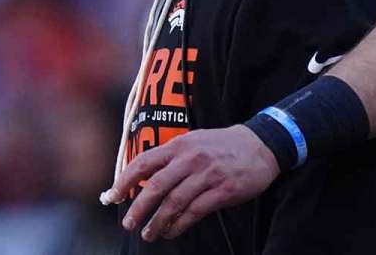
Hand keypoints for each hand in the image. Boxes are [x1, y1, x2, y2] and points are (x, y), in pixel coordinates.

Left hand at [101, 124, 279, 240]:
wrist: (262, 145)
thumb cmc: (223, 146)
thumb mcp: (195, 141)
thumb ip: (171, 157)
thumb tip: (143, 179)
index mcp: (181, 145)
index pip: (144, 162)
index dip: (125, 180)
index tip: (113, 196)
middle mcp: (192, 158)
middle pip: (156, 186)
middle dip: (138, 208)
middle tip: (129, 224)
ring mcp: (208, 174)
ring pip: (174, 203)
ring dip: (158, 222)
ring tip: (149, 234)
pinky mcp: (223, 190)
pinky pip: (194, 212)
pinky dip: (179, 225)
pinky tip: (172, 231)